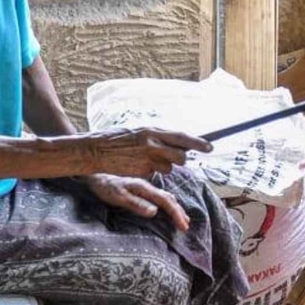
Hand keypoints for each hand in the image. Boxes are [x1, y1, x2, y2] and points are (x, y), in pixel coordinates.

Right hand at [79, 128, 210, 177]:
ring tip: (145, 159)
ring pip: (168, 168)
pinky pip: (154, 174)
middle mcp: (152, 145)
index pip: (181, 137)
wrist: (94, 149)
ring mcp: (146, 159)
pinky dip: (150, 171)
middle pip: (180, 157)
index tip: (210, 148)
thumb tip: (178, 143)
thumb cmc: (117, 139)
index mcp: (152, 131)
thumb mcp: (140, 132)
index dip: (198, 143)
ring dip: (163, 166)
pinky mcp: (141, 172)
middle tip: (174, 158)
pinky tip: (136, 165)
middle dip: (180, 159)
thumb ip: (158, 137)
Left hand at [83, 173, 191, 230]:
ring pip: (166, 198)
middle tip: (186, 227)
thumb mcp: (118, 197)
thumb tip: (155, 212)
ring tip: (182, 219)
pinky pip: (160, 197)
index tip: (183, 226)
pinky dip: (168, 204)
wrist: (96, 175)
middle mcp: (148, 187)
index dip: (176, 214)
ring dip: (176, 208)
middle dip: (179, 213)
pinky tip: (168, 209)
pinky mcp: (141, 190)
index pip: (166, 202)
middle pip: (169, 199)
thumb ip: (136, 204)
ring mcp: (145, 188)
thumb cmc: (105, 187)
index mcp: (145, 188)